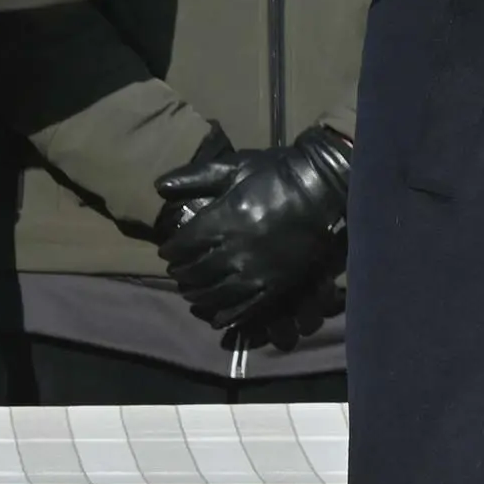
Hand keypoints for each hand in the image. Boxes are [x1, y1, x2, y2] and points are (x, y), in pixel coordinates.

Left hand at [157, 124, 352, 346]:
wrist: (324, 186)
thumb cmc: (277, 173)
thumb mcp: (236, 166)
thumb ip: (196, 176)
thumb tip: (159, 185)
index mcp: (224, 220)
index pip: (183, 245)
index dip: (170, 251)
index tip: (168, 250)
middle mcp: (236, 250)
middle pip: (196, 272)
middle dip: (182, 273)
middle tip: (178, 271)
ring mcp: (257, 271)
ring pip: (216, 293)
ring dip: (198, 294)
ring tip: (192, 291)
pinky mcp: (277, 284)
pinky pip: (246, 308)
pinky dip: (227, 316)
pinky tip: (216, 316)